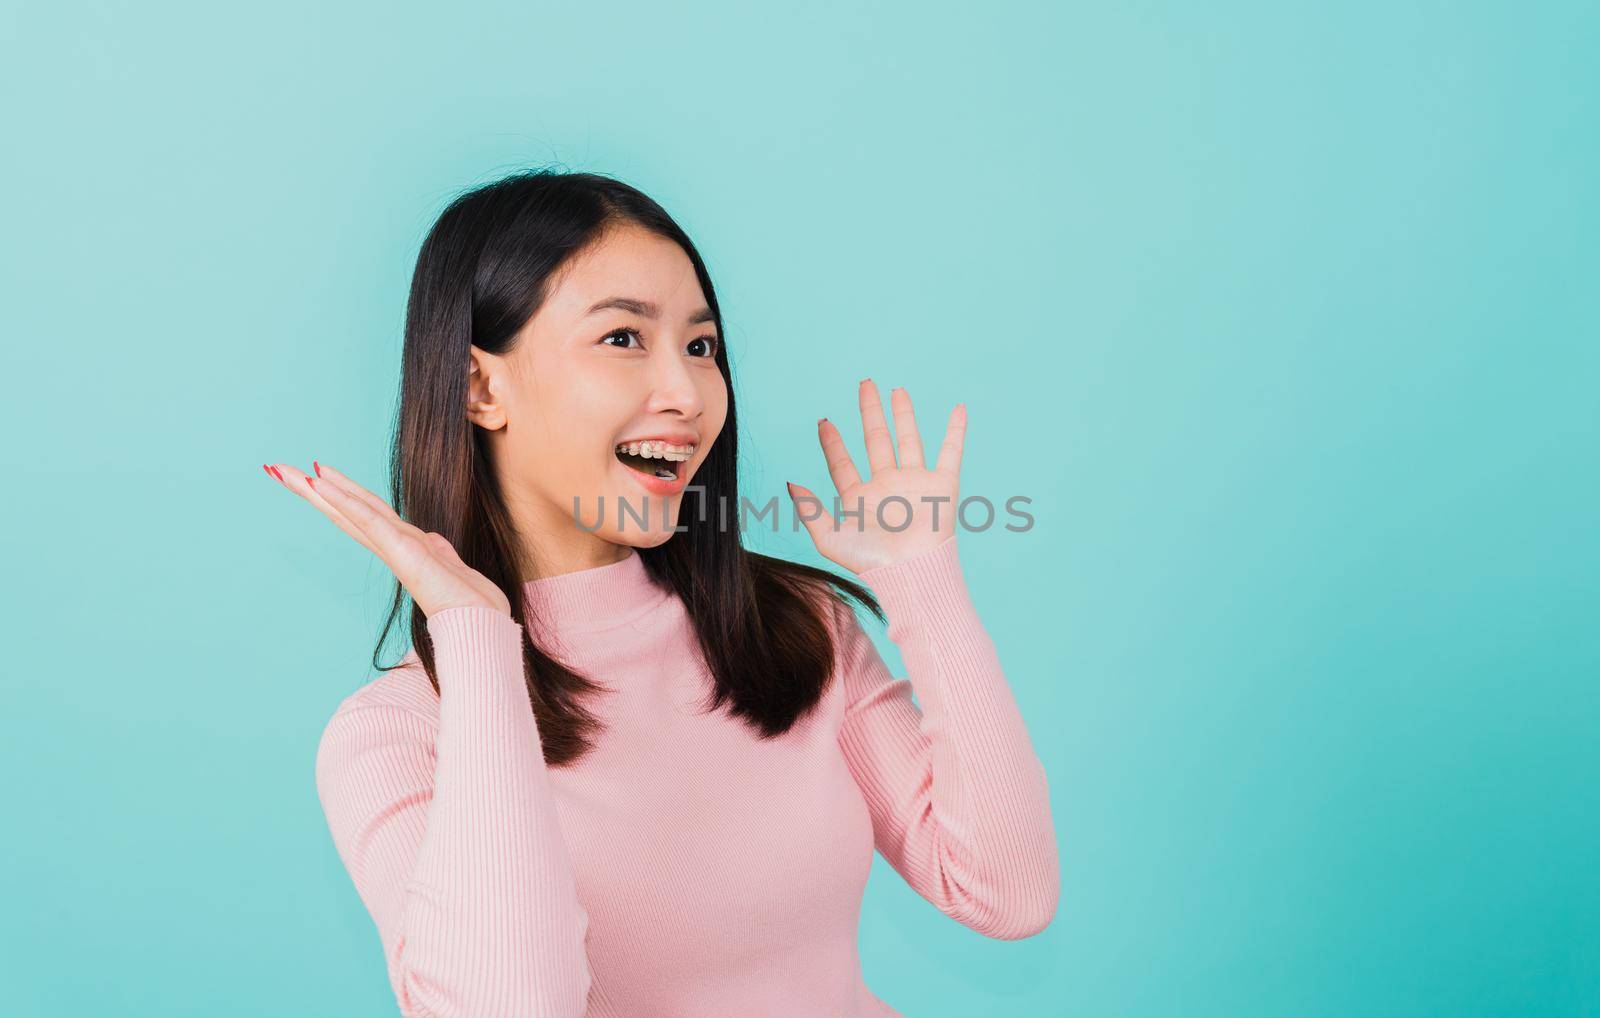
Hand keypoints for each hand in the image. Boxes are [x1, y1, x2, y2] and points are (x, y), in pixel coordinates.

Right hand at [262, 461, 512, 619]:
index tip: (314, 477)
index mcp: (404, 548)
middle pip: (347, 510)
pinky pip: (369, 520)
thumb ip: (438, 550)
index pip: (363, 516)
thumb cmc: (474, 605)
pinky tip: (320, 483)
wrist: (484, 625)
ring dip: (318, 489)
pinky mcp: (403, 551)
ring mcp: (397, 548)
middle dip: (313, 490)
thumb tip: (433, 539)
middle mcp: (395, 546)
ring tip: (285, 470)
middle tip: (278, 469)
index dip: (337, 496)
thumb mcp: (454, 566)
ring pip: (352, 509)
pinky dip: (343, 500)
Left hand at [786, 378, 965, 574]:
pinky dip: (956, 431)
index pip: (842, 463)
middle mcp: (887, 485)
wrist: (911, 572)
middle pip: (876, 440)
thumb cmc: (871, 562)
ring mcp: (915, 483)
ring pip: (909, 440)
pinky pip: (951, 451)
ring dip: (904, 414)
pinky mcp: (942, 485)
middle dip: (870, 412)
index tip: (824, 421)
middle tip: (865, 384)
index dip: (832, 443)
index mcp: (860, 497)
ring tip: (897, 390)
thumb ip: (810, 510)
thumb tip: (790, 484)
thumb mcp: (829, 537)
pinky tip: (957, 409)